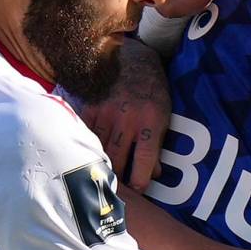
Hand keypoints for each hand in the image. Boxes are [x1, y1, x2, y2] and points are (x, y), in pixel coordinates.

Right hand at [83, 39, 172, 190]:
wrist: (129, 57)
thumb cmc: (151, 89)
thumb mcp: (163, 114)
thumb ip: (157, 144)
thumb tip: (155, 174)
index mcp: (151, 121)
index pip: (143, 160)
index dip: (139, 181)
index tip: (137, 193)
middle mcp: (128, 119)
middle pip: (118, 160)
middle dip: (117, 178)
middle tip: (116, 190)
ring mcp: (107, 113)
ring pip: (100, 150)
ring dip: (101, 166)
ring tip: (101, 179)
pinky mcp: (91, 108)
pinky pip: (87, 136)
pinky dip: (88, 148)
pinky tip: (87, 157)